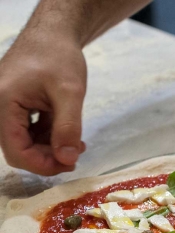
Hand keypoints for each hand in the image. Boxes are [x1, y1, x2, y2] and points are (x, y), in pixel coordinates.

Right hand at [0, 29, 86, 175]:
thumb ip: (68, 127)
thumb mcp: (70, 92)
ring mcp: (4, 107)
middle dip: (48, 157)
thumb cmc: (59, 57)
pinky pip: (27, 132)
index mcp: (3, 103)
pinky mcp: (14, 107)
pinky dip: (47, 137)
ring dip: (50, 148)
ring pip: (24, 143)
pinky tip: (68, 133)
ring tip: (77, 142)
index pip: (16, 151)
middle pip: (18, 150)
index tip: (70, 164)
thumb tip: (67, 159)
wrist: (52, 35)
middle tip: (76, 154)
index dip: (43, 164)